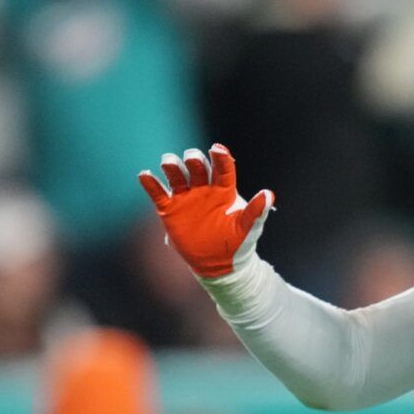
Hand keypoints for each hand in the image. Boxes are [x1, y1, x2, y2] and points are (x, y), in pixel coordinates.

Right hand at [138, 145, 273, 278]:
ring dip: (172, 166)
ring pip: (177, 175)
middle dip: (194, 160)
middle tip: (192, 159)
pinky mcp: (170, 209)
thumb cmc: (237, 243)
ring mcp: (186, 197)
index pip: (222, 169)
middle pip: (197, 167)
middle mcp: (204, 189)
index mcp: (224, 190)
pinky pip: (158, 193)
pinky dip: (150, 184)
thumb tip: (269, 194)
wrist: (218, 264)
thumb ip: (256, 211)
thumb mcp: (248, 228)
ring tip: (168, 162)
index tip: (217, 148)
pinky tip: (145, 175)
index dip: (220, 157)